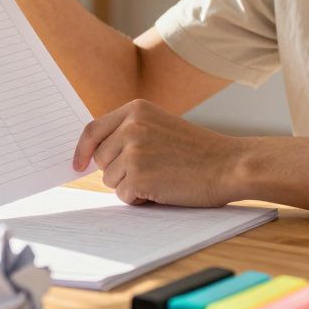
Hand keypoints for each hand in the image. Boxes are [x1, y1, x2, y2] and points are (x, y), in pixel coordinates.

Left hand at [72, 100, 243, 206]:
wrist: (230, 165)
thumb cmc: (200, 152)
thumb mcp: (161, 127)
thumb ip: (131, 132)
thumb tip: (95, 156)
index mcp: (136, 109)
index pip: (93, 130)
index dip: (83, 150)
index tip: (78, 164)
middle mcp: (131, 126)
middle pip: (100, 159)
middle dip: (118, 171)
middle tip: (151, 171)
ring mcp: (133, 151)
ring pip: (110, 180)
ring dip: (130, 186)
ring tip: (161, 178)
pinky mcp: (138, 176)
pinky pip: (123, 196)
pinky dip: (139, 199)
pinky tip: (163, 190)